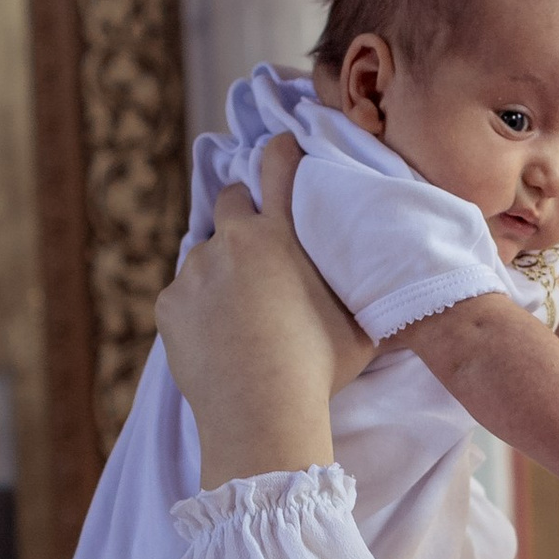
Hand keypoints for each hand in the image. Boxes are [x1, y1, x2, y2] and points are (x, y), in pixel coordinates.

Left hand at [156, 137, 374, 489]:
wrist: (260, 413)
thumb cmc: (319, 368)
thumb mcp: (358, 324)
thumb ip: (359, 288)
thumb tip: (389, 281)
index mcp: (279, 235)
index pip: (279, 167)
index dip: (281, 151)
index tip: (280, 145)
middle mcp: (232, 241)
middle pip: (230, 200)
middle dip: (242, 212)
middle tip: (259, 245)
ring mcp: (194, 272)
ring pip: (204, 254)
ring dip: (220, 268)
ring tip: (240, 310)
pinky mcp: (169, 305)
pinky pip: (183, 296)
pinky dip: (197, 308)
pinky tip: (218, 338)